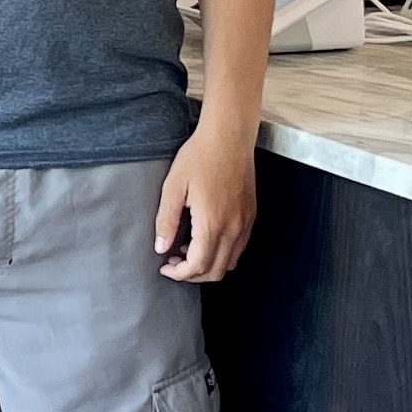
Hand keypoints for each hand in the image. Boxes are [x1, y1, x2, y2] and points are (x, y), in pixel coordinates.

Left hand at [154, 126, 256, 284]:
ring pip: (230, 263)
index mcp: (212, 223)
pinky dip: (222, 254)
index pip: (197, 266)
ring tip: (187, 251)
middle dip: (192, 274)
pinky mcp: (250, 216)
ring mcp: (245, 223)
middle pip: (216, 271)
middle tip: (173, 262)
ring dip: (208, 266)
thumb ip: (166, 220)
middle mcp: (233, 228)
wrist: (229, 136)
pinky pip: (239, 248)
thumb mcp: (173, 186)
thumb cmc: (200, 156)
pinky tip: (206, 238)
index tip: (165, 267)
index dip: (179, 274)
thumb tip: (161, 248)